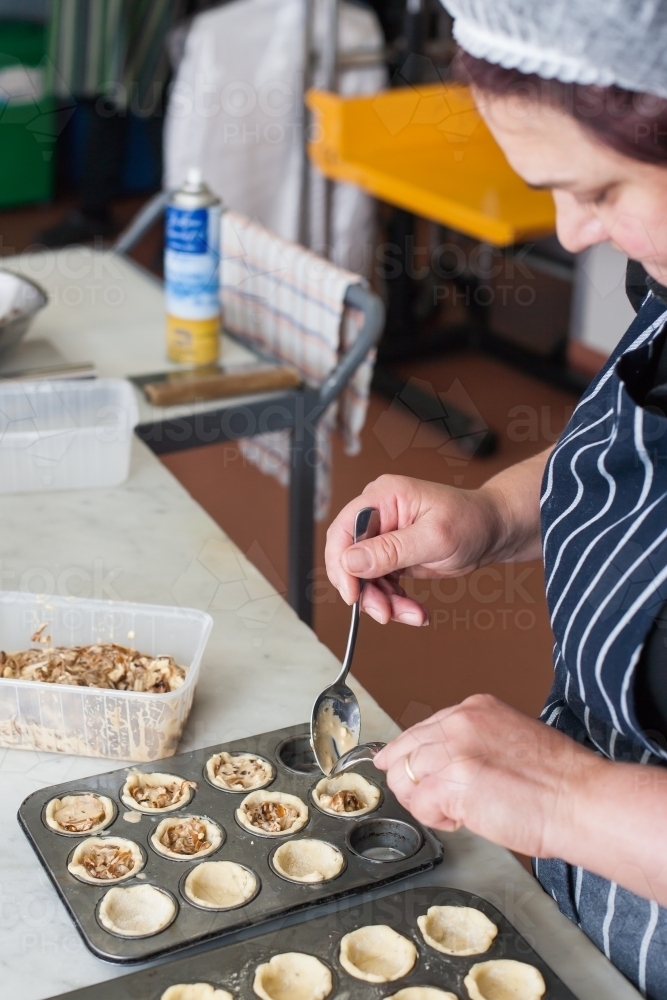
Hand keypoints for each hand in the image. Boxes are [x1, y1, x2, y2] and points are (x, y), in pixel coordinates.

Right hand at [324, 475, 503, 625]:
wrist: (494, 530)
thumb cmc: (471, 521)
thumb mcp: (433, 538)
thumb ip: (391, 550)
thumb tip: (351, 561)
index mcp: (383, 497)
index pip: (342, 530)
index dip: (341, 564)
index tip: (352, 594)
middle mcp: (379, 514)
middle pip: (349, 558)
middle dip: (366, 590)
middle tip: (385, 612)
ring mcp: (385, 536)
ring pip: (365, 577)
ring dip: (384, 601)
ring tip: (411, 614)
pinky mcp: (393, 555)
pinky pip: (381, 583)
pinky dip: (395, 601)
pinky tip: (414, 610)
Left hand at [374, 694, 601, 858]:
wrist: (579, 801)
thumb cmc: (559, 781)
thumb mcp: (512, 739)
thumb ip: (476, 743)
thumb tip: (449, 763)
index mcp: (475, 708)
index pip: (423, 728)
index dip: (413, 755)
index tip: (404, 767)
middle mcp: (459, 723)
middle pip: (404, 750)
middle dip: (411, 779)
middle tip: (430, 800)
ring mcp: (452, 750)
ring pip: (403, 777)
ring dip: (422, 800)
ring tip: (453, 811)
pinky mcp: (450, 783)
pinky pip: (419, 805)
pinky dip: (435, 819)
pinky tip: (461, 819)